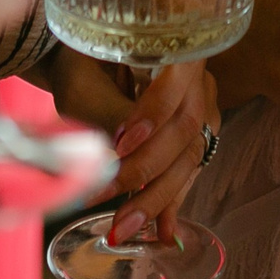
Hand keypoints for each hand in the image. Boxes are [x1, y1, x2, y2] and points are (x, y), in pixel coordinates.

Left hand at [50, 55, 218, 241]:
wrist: (82, 66)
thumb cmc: (80, 66)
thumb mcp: (86, 84)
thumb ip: (107, 114)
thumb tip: (114, 159)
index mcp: (176, 46)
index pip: (177, 80)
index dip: (155, 113)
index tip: (121, 144)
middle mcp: (197, 77)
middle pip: (186, 128)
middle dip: (148, 173)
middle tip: (114, 205)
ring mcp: (200, 106)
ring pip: (189, 155)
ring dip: (158, 197)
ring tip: (127, 229)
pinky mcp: (191, 133)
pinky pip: (186, 169)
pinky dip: (170, 201)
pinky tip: (162, 231)